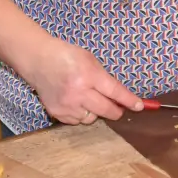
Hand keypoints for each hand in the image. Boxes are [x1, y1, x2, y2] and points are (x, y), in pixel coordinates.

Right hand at [17, 36, 142, 125]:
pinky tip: (75, 103)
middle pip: (106, 110)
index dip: (129, 101)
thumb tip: (120, 97)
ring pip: (92, 118)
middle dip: (115, 110)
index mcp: (88, 75)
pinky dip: (81, 114)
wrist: (38, 60)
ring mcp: (67, 105)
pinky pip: (77, 121)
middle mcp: (78, 92)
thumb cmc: (66, 56)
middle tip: (116, 107)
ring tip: (88, 99)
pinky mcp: (57, 113)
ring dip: (95, 111)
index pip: (115, 92)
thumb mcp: (90, 60)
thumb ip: (104, 79)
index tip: (139, 107)